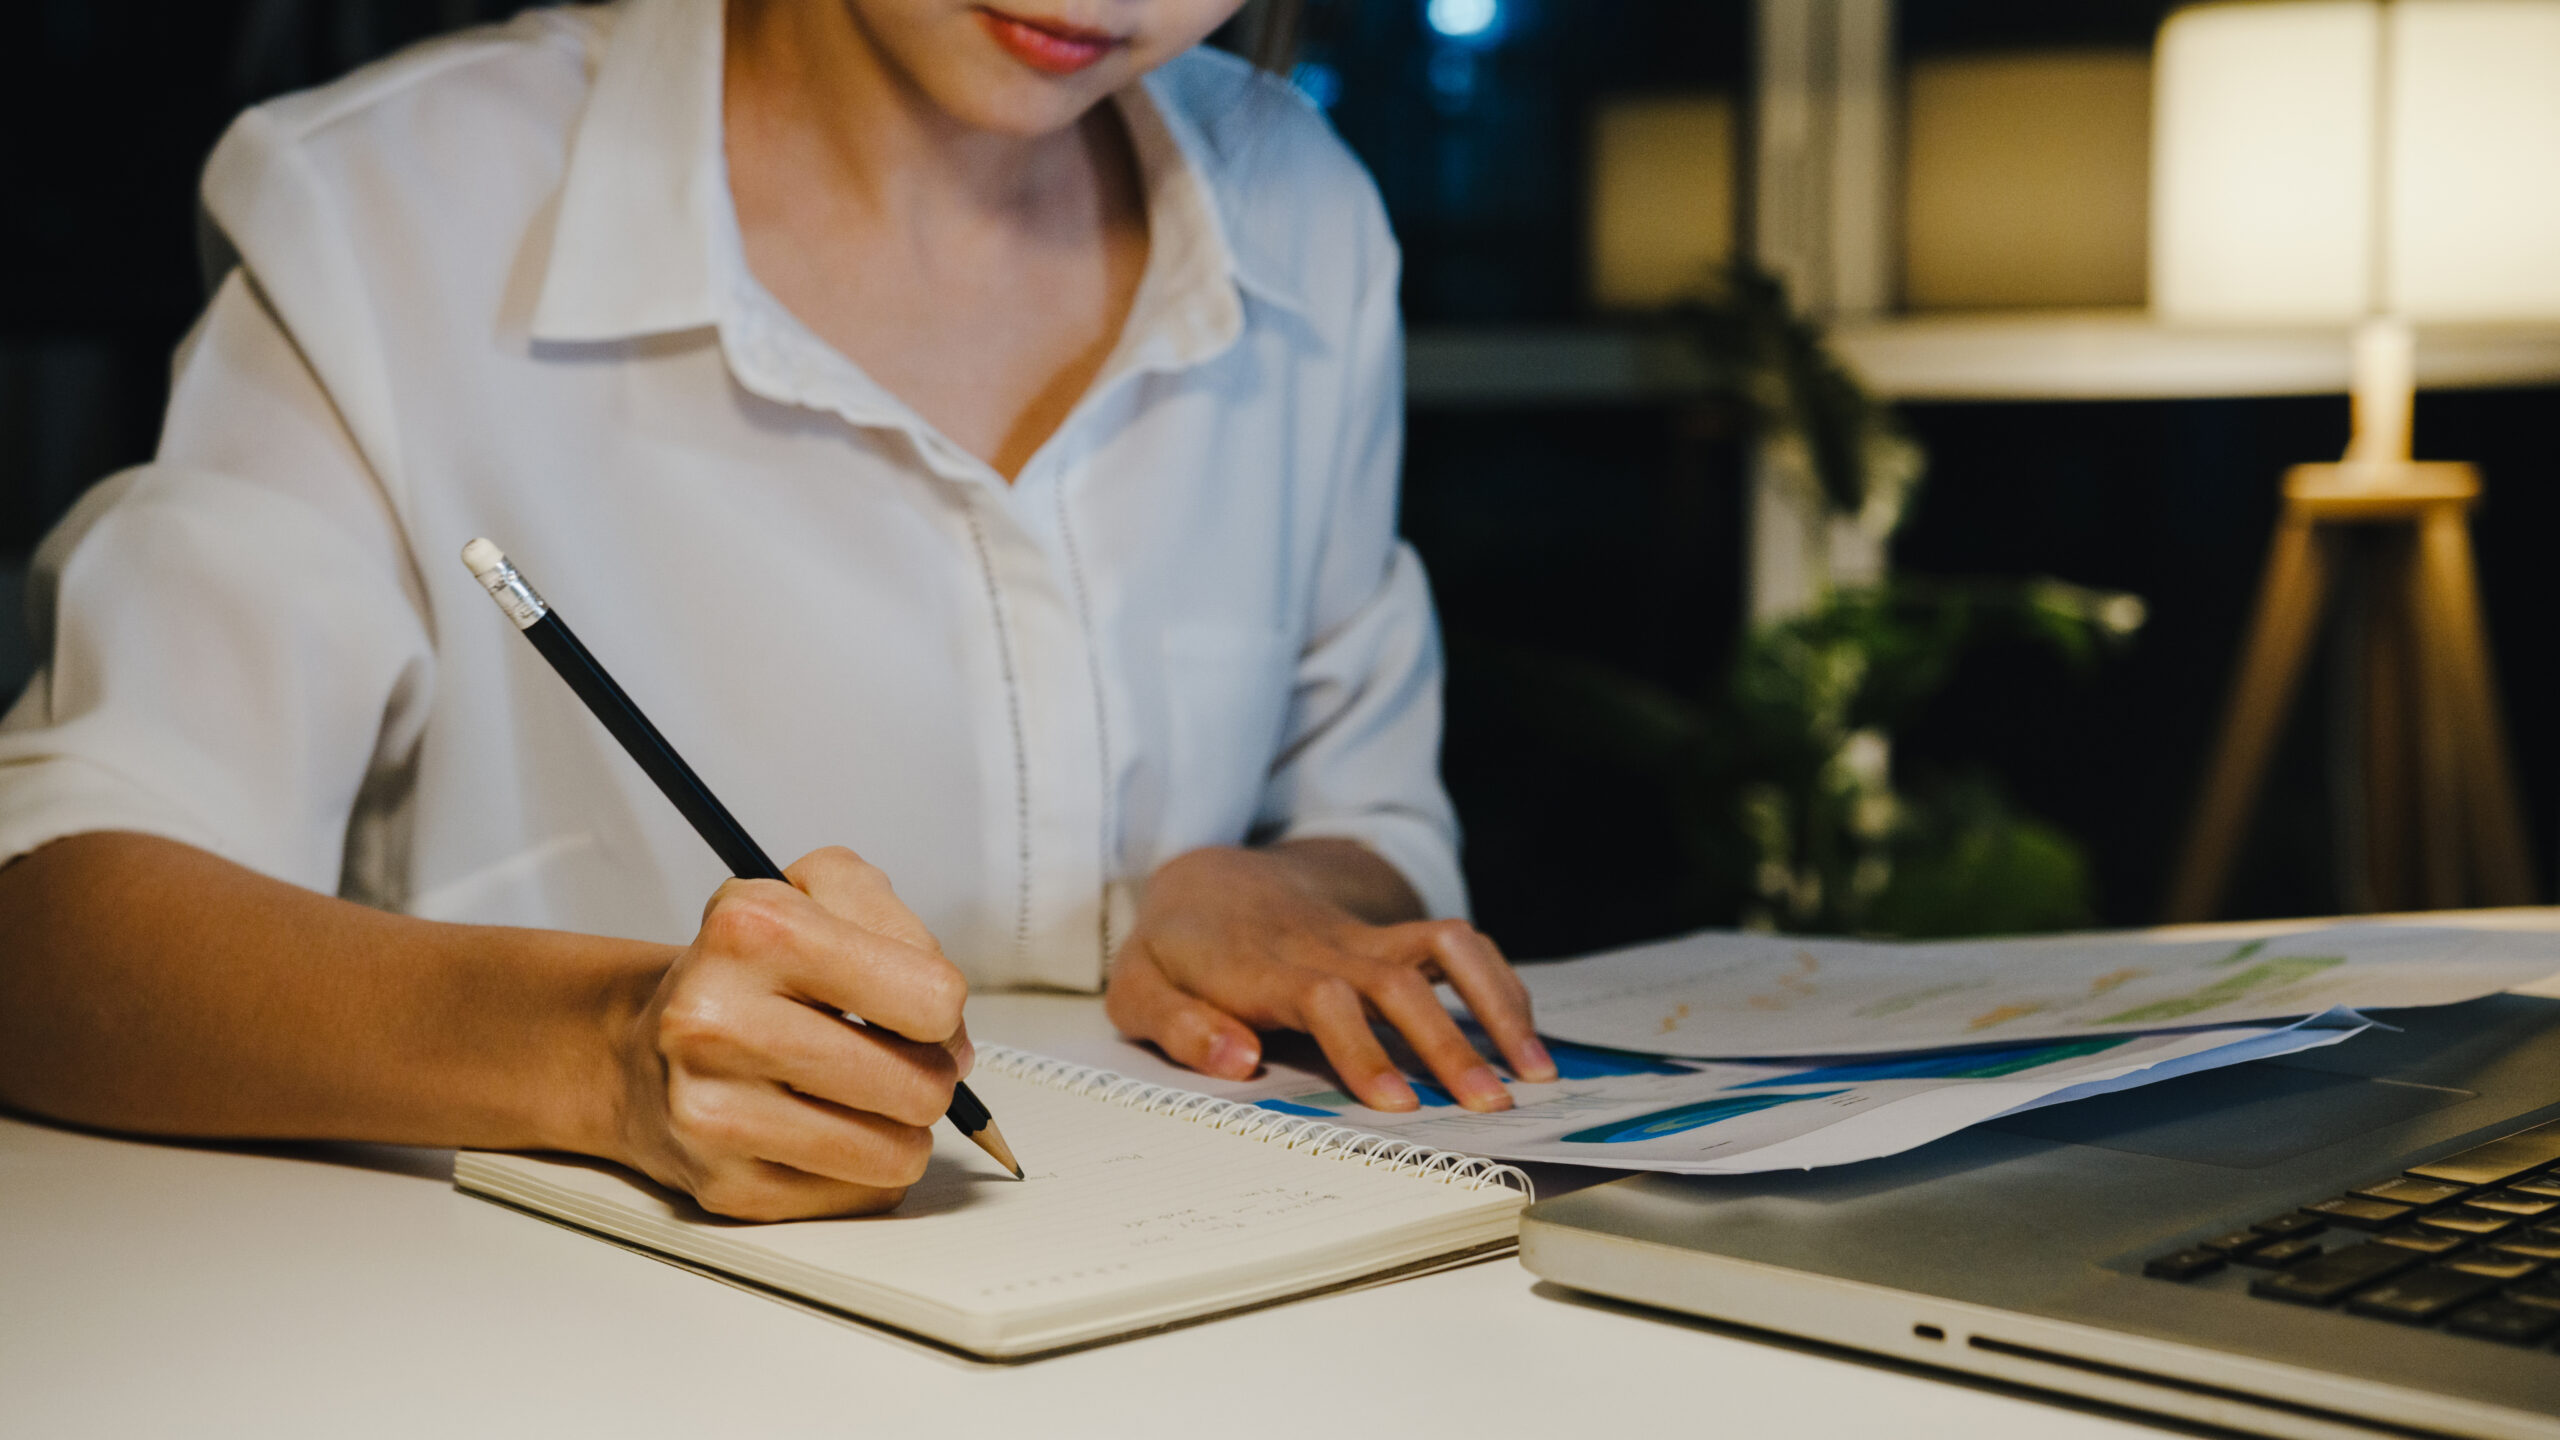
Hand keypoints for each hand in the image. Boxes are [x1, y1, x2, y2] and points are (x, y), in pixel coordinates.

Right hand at [607, 847, 968, 1220]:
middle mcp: (719, 1022)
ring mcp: (713, 1114)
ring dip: (901, 1128)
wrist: (639, 1045)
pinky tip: (822, 1129)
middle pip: (922, 1087)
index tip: (913, 1010)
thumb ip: (903, 928)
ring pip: (897, 1154)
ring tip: (862, 1096)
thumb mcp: (816, 890)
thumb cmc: (747, 971)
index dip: (942, 1009)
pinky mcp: (723, 1186)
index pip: (932, 999)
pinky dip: (861, 1168)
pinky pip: (861, 1196)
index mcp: (753, 932)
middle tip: (892, 1057)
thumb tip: (952, 1036)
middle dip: (930, 1075)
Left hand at [1105, 845, 1555, 1112]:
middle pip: (1398, 983)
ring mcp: (1366, 937)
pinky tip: (1526, 1035)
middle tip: (1491, 1106)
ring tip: (1537, 1071)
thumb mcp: (1139, 990)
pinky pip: (1457, 945)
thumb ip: (1179, 1026)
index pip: (1324, 1001)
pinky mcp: (1392, 935)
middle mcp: (1326, 948)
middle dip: (1449, 1044)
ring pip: (1444, 951)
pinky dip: (1498, 983)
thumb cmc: (1174, 950)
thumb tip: (1239, 1061)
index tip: (1399, 1105)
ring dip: (1495, 1004)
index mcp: (1262, 969)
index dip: (1363, 1050)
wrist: (1210, 879)